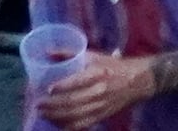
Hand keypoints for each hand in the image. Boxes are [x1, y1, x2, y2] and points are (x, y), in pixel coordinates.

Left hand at [36, 52, 157, 127]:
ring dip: (56, 116)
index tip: (47, 89)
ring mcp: (100, 105)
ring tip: (43, 113)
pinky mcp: (101, 116)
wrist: (139, 81)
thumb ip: (70, 54)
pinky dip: (66, 126)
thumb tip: (47, 53)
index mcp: (98, 72)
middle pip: (72, 101)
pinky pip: (81, 125)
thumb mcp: (95, 56)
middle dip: (52, 105)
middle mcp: (99, 90)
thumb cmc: (114, 66)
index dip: (62, 87)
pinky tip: (56, 123)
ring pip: (74, 115)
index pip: (78, 81)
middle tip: (38, 104)